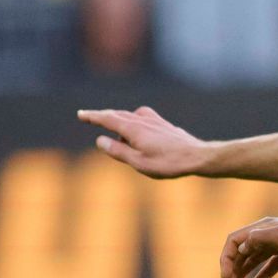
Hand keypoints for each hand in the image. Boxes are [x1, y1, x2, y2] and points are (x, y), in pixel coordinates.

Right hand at [77, 106, 205, 178]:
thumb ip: (118, 151)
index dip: (93, 117)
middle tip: (88, 116)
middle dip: (102, 116)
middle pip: (118, 115)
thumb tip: (100, 140)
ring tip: (110, 126)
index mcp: (134, 129)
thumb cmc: (168, 163)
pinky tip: (136, 126)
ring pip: (130, 116)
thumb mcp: (138, 162)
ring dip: (118, 118)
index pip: (108, 119)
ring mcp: (155, 121)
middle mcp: (143, 120)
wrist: (197, 156)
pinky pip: (142, 118)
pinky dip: (133, 120)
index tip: (80, 114)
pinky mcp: (163, 124)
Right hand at [219, 217, 277, 277]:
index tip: (225, 277)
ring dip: (242, 273)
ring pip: (254, 259)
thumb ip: (258, 240)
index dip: (226, 258)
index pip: (234, 241)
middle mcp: (268, 234)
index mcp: (263, 228)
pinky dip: (262, 273)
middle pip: (242, 251)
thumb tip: (241, 248)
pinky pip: (271, 264)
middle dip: (231, 270)